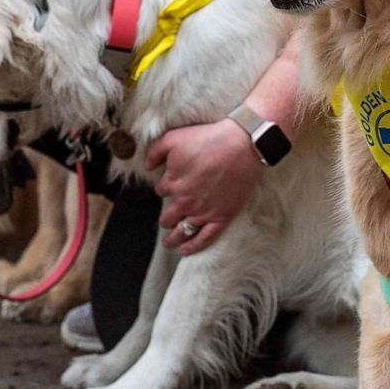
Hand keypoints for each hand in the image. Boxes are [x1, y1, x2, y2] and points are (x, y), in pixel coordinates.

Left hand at [148, 118, 262, 255]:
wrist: (242, 146)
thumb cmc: (209, 140)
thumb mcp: (174, 138)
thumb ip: (155, 151)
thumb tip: (147, 165)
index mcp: (172, 183)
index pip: (161, 191)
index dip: (166, 186)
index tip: (173, 182)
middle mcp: (185, 201)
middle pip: (167, 217)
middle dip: (166, 218)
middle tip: (167, 218)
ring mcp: (203, 212)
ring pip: (181, 232)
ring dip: (172, 239)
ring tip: (169, 243)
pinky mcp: (221, 217)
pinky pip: (203, 238)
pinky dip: (193, 246)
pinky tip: (185, 251)